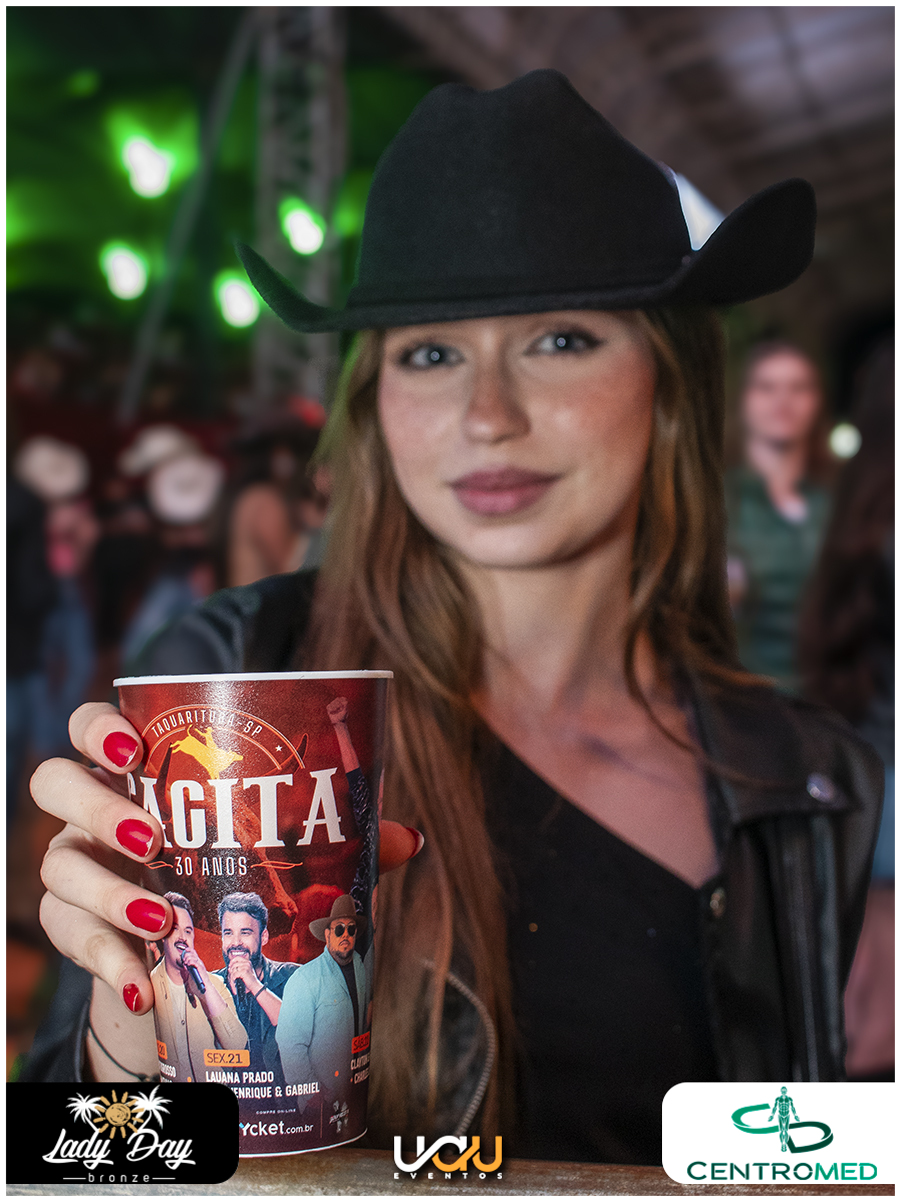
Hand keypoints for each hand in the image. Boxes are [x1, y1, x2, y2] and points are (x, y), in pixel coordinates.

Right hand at [33, 702, 423, 1016]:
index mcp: (140, 775)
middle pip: (54, 782)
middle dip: (97, 805)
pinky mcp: (71, 929)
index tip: (135, 746)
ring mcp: (75, 869)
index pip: (94, 728)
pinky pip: (67, 938)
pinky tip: (140, 983)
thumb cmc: (230, 880)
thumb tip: (409, 838)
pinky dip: (106, 961)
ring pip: (57, 865)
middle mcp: (93, 812)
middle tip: (152, 836)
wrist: (184, 962)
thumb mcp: (276, 856)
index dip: (100, 728)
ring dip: (108, 891)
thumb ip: (337, 842)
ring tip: (164, 918)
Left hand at [180, 946, 210, 996]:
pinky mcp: (200, 968)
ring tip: (185, 963)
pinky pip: (195, 962)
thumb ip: (188, 969)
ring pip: (193, 956)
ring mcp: (200, 965)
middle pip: (193, 953)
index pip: (193, 952)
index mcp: (197, 963)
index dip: (188, 950)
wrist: (204, 989)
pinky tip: (188, 964)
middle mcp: (199, 962)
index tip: (184, 951)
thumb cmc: (197, 983)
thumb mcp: (190, 974)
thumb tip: (184, 966)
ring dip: (187, 958)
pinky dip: (190, 962)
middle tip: (183, 960)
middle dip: (186, 955)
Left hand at [227, 954, 259, 995]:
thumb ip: (238, 968)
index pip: (237, 958)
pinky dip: (233, 979)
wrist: (255, 986)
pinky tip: (234, 981)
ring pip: (233, 970)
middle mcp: (247, 963)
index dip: (232, 962)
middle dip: (231, 972)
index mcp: (247, 962)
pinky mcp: (244, 971)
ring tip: (232, 981)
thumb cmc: (250, 980)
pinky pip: (234, 974)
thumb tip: (229, 968)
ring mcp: (246, 967)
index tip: (229, 966)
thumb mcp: (245, 972)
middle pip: (234, 965)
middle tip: (231, 977)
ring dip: (231, 976)